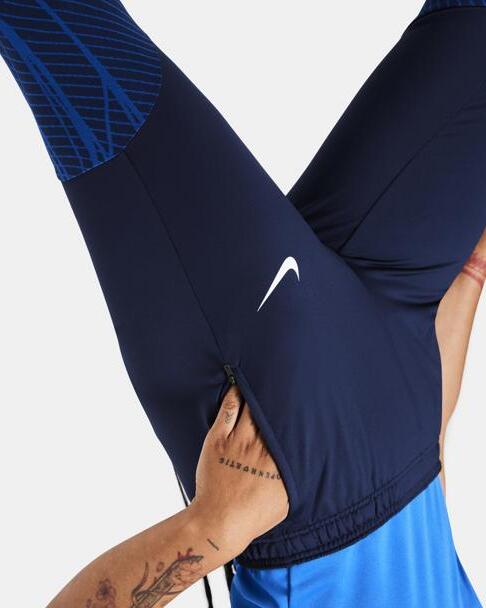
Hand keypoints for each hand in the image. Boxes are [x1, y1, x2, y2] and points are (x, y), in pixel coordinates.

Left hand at [191, 386, 288, 554]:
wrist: (221, 521)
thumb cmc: (255, 513)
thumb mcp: (287, 497)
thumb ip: (297, 473)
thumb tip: (309, 458)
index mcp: (280, 459)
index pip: (290, 426)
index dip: (295, 410)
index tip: (303, 395)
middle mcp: (260, 445)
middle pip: (271, 411)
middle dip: (278, 393)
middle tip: (284, 374)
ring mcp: (238, 440)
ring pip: (250, 406)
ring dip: (257, 389)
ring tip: (262, 373)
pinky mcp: (217, 439)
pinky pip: (228, 410)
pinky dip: (235, 394)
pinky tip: (239, 383)